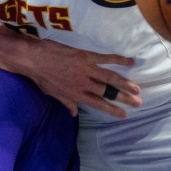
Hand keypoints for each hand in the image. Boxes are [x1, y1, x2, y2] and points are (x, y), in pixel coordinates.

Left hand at [24, 39, 139, 117]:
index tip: (124, 115)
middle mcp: (84, 84)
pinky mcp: (85, 56)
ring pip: (110, 78)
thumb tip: (74, 114)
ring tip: (137, 89)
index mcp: (76, 94)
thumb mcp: (52, 93)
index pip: (98, 104)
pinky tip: (130, 61)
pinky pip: (105, 58)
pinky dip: (119, 60)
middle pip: (108, 92)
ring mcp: (86, 69)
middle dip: (124, 98)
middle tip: (138, 102)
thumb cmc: (40, 76)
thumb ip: (66, 103)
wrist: (33, 58)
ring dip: (125, 83)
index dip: (112, 110)